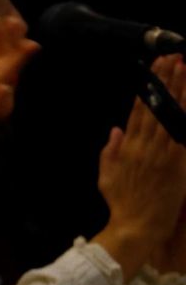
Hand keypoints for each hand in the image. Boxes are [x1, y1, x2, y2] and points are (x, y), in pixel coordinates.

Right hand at [94, 55, 185, 278]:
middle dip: (166, 80)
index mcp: (127, 148)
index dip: (149, 87)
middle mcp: (145, 147)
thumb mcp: (106, 176)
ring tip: (184, 69)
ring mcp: (162, 155)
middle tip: (173, 57)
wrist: (136, 227)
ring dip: (179, 91)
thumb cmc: (121, 205)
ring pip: (172, 116)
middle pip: (157, 107)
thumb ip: (110, 151)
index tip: (155, 68)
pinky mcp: (177, 166)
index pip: (140, 109)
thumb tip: (116, 130)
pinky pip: (183, 137)